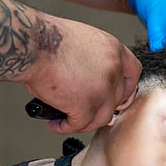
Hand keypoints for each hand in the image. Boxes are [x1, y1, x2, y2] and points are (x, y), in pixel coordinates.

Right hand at [24, 18, 140, 133]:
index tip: (118, 96)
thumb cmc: (47, 38)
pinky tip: (55, 124)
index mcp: (114, 50)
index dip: (126, 87)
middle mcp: (113, 70)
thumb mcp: (83, 40)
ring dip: (85, 122)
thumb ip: (95, 59)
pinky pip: (79, 125)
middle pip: (117, 99)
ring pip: (102, 117)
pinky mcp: (85, 105)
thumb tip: (90, 78)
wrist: (32, 43)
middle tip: (86, 111)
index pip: (133, 73)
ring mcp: (102, 89)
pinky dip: (65, 127)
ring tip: (66, 120)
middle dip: (102, 108)